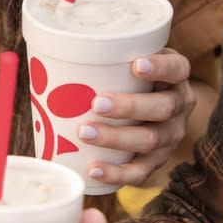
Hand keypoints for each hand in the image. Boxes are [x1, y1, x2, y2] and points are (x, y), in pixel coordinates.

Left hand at [78, 47, 194, 185]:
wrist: (148, 112)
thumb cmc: (128, 78)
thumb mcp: (127, 60)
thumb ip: (104, 55)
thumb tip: (42, 49)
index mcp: (176, 76)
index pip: (176, 68)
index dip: (160, 67)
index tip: (135, 64)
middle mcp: (179, 105)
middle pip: (162, 107)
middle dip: (129, 106)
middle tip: (95, 102)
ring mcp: (170, 136)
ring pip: (150, 140)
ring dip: (116, 138)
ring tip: (84, 132)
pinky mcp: (157, 161)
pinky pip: (140, 172)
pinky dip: (116, 173)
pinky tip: (93, 169)